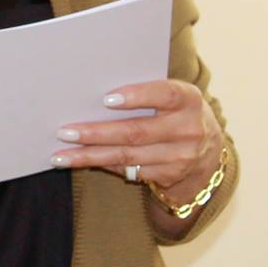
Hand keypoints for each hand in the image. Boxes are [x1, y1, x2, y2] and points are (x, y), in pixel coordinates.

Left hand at [51, 80, 222, 197]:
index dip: (137, 96)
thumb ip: (146, 92)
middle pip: (136, 132)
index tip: (105, 99)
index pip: (165, 95)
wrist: (207, 154)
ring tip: (60, 155)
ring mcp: (180, 157)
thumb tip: (92, 90)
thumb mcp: (173, 98)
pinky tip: (79, 162)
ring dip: (89, 156)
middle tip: (64, 131)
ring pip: (127, 156)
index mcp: (189, 100)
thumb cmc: (176, 113)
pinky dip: (101, 164)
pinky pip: (128, 170)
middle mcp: (189, 130)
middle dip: (96, 133)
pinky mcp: (168, 176)